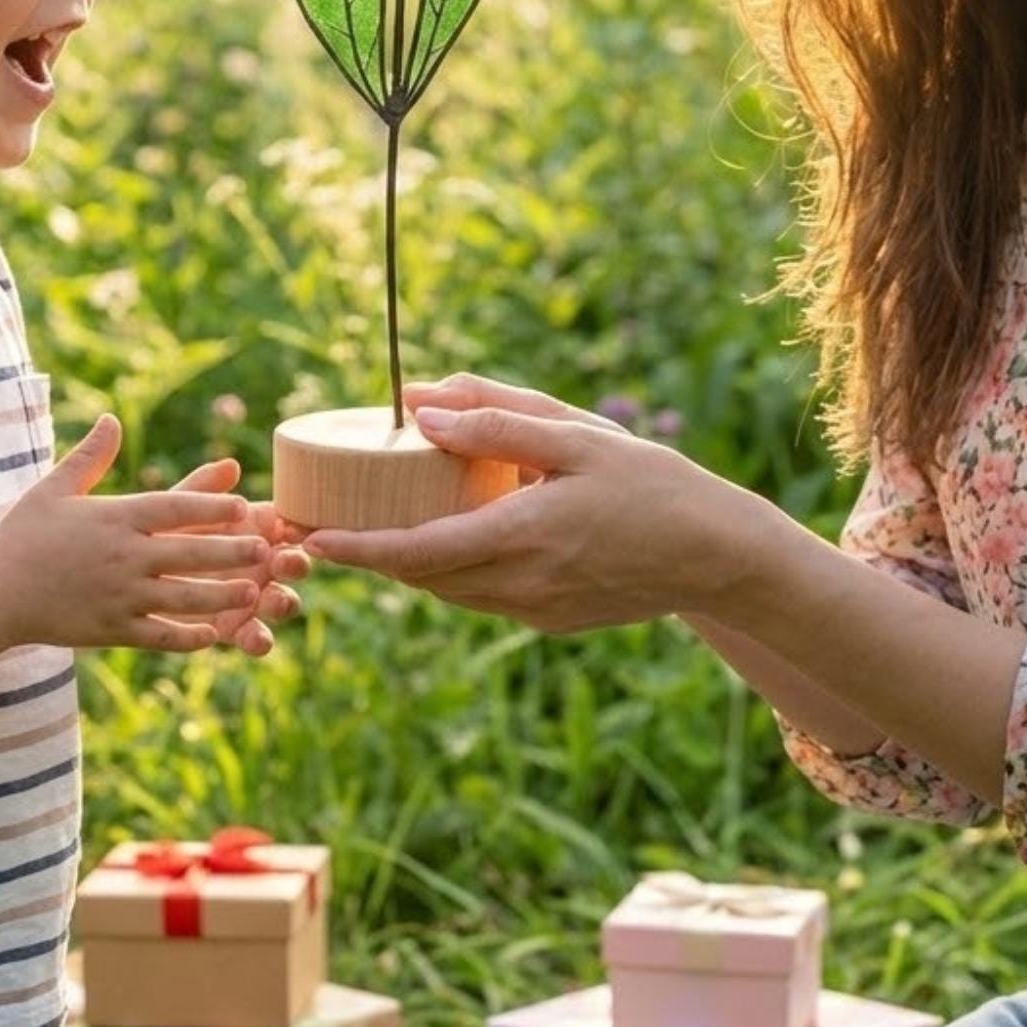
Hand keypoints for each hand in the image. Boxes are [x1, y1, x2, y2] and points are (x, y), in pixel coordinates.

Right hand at [0, 415, 269, 652]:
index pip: (173, 507)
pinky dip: (188, 638)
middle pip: (188, 552)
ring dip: (222, 596)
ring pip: (182, 598)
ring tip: (255, 593)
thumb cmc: (23, 534)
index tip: (244, 504)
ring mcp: (119, 597)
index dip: (211, 505)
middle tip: (268, 550)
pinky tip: (215, 636)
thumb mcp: (55, 488)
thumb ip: (91, 456)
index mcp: (114, 518)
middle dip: (231, 551)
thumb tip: (111, 418)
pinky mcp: (110, 631)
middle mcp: (122, 557)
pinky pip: (158, 637)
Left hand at [158, 457, 311, 657]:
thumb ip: (200, 490)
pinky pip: (253, 637)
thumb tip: (231, 465)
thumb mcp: (171, 510)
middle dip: (294, 563)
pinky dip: (259, 639)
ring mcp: (249, 597)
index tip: (293, 528)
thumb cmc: (153, 531)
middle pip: (290, 562)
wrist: (123, 578)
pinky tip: (254, 638)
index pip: (284, 523)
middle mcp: (259, 562)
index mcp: (251, 527)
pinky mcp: (234, 629)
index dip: (294, 526)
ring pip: (280, 601)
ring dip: (283, 601)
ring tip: (274, 600)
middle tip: (284, 562)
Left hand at [302, 372, 772, 632]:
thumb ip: (496, 417)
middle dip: (369, 554)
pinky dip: (454, 568)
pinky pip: (483, 594)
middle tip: (321, 522)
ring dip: (409, 562)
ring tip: (370, 523)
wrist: (716, 553)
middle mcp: (521, 584)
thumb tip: (420, 406)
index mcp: (523, 535)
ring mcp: (535, 610)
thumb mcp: (575, 434)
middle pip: (421, 576)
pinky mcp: (550, 620)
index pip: (417, 552)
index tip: (310, 537)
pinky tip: (449, 533)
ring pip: (449, 589)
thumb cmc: (650, 481)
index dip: (358, 549)